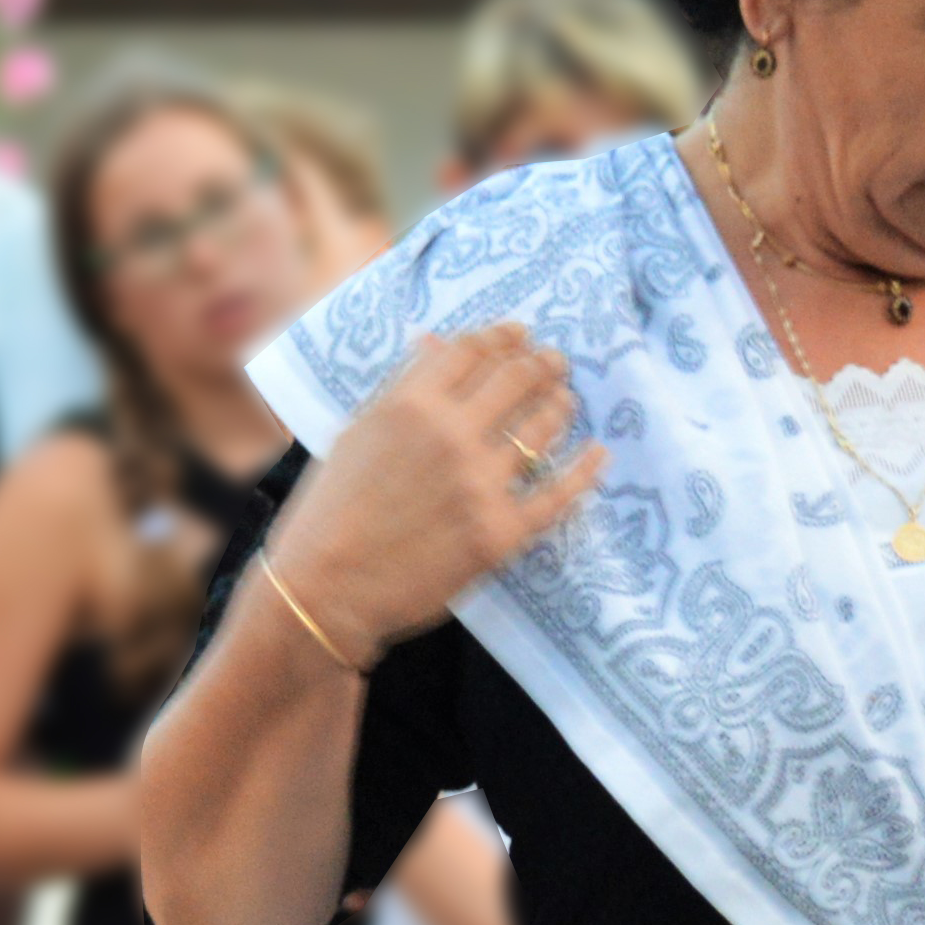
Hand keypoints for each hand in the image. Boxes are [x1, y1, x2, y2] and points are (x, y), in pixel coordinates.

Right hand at [259, 324, 604, 666]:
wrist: (326, 589)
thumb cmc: (331, 511)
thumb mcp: (357, 434)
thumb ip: (401, 389)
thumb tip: (436, 345)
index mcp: (410, 403)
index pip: (472, 351)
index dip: (502, 337)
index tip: (518, 335)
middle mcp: (452, 434)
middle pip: (516, 378)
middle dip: (541, 363)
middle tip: (553, 362)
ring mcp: (482, 483)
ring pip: (542, 427)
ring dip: (559, 405)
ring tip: (565, 400)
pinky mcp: (502, 532)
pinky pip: (558, 495)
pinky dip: (584, 470)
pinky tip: (597, 453)